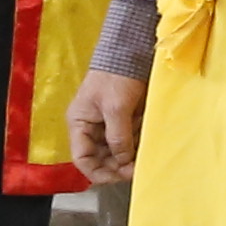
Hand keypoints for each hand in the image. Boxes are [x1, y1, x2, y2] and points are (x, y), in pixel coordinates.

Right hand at [69, 68, 147, 182]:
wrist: (129, 50)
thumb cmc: (115, 75)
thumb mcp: (116, 108)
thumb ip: (118, 137)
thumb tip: (123, 161)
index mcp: (79, 124)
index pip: (82, 159)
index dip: (98, 172)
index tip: (119, 176)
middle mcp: (90, 127)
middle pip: (101, 158)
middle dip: (119, 164)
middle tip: (137, 167)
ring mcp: (107, 123)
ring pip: (117, 150)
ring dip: (130, 153)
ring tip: (144, 149)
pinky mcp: (122, 118)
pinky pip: (129, 138)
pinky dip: (137, 141)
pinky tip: (146, 137)